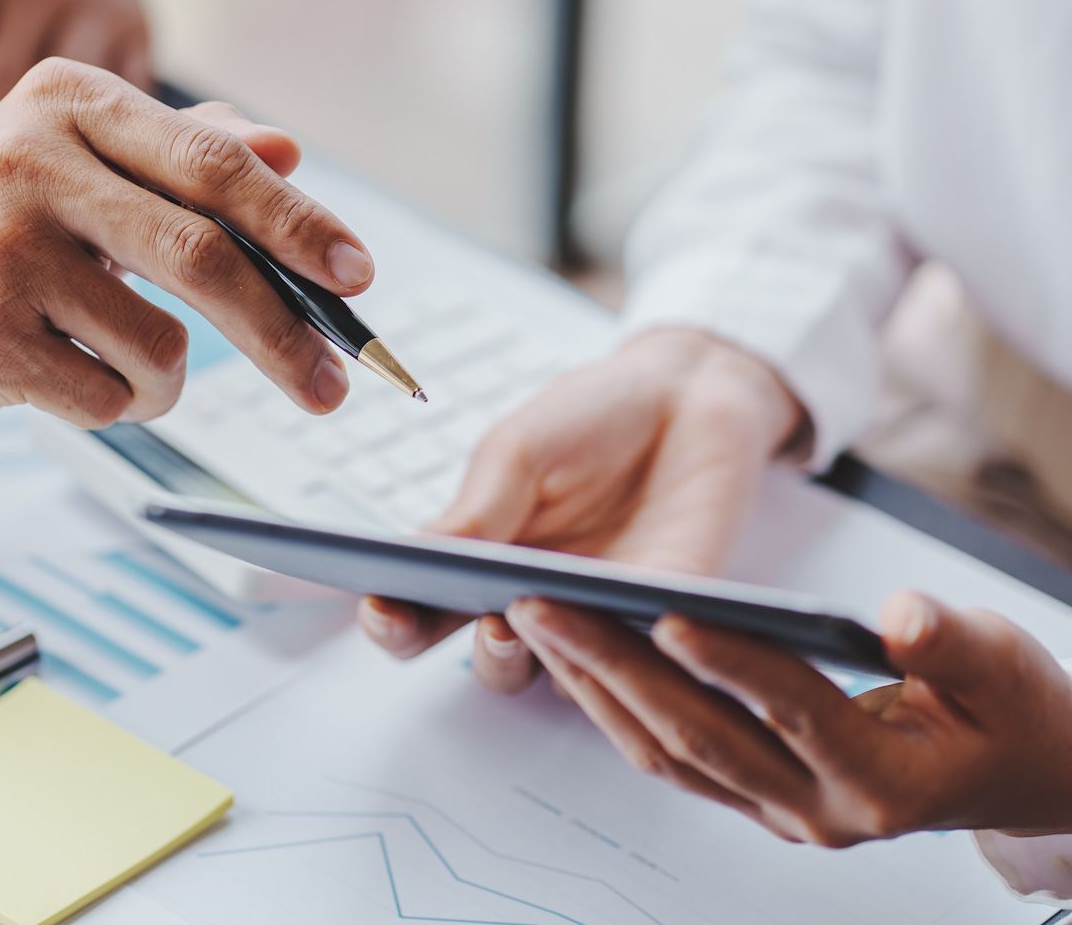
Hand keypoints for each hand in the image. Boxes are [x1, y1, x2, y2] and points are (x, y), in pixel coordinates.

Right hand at [0, 60, 376, 423]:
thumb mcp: (80, 160)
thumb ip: (184, 149)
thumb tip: (288, 147)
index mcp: (72, 102)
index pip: (216, 165)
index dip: (300, 223)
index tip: (359, 276)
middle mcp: (33, 159)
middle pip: (207, 258)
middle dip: (286, 334)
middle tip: (330, 385)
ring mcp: (0, 248)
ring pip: (163, 345)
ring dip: (167, 378)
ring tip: (116, 358)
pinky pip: (107, 396)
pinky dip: (114, 403)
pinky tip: (60, 374)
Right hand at [359, 328, 806, 692]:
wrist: (691, 393)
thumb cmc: (596, 416)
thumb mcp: (520, 450)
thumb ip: (476, 510)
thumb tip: (412, 559)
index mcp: (487, 558)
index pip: (425, 611)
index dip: (394, 621)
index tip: (381, 606)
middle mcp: (540, 599)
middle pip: (492, 662)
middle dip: (479, 654)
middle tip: (486, 623)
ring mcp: (604, 614)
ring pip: (563, 679)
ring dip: (552, 656)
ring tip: (537, 616)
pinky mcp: (670, 615)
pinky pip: (641, 657)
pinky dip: (618, 646)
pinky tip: (610, 615)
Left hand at [503, 592, 1071, 844]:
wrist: (1024, 771)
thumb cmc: (1014, 707)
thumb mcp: (1009, 662)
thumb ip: (952, 640)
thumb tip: (900, 613)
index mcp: (883, 779)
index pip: (790, 708)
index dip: (728, 660)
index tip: (662, 608)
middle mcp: (821, 810)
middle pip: (699, 736)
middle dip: (614, 667)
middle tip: (544, 603)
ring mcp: (784, 813)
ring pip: (670, 754)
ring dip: (598, 687)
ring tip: (538, 618)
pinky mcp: (760, 799)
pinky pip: (675, 758)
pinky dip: (620, 708)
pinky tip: (578, 655)